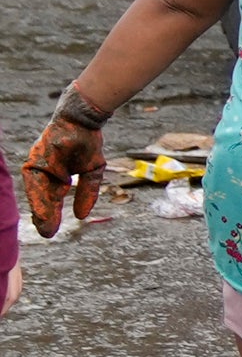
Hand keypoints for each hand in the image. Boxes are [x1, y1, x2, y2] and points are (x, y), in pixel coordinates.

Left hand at [20, 92, 105, 235]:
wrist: (82, 122)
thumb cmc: (87, 144)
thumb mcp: (92, 172)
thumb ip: (87, 192)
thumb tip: (82, 216)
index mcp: (56, 177)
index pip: (52, 199)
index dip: (51, 214)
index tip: (51, 231)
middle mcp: (44, 174)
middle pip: (42, 199)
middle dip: (44, 217)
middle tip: (47, 233)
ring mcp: (38, 168)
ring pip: (37, 194)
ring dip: (40, 210)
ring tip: (44, 226)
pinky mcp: (33, 162)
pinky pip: (34, 184)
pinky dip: (37, 198)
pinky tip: (40, 210)